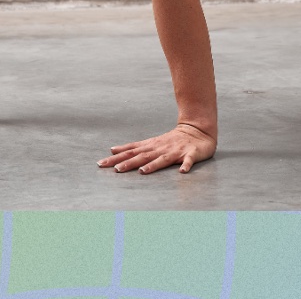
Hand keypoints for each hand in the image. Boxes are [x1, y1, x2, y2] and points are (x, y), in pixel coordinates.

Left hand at [98, 123, 215, 173]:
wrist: (198, 130)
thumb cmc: (172, 139)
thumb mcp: (151, 142)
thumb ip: (134, 148)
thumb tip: (113, 150)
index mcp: (152, 146)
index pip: (131, 151)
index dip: (117, 157)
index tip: (102, 163)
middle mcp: (161, 148)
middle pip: (143, 156)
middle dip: (129, 162)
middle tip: (115, 169)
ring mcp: (176, 151)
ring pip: (163, 159)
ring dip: (153, 165)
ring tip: (142, 171)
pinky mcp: (191, 154)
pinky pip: (188, 161)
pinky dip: (186, 165)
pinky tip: (182, 171)